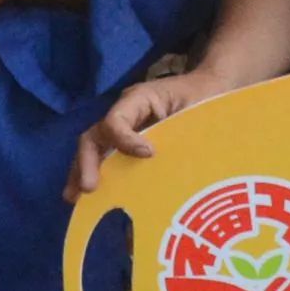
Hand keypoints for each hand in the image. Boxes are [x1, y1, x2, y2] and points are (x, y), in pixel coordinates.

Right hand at [70, 68, 233, 195]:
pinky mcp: (129, 144)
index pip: (117, 119)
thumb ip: (181, 131)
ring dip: (83, 173)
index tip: (148, 154)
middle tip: (87, 188)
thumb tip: (164, 164)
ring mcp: (124, 129)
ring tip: (76, 199)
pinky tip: (92, 202)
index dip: (125, 138)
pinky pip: (108, 159)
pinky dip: (98, 178)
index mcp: (139, 99)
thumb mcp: (198, 110)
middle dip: (87, 162)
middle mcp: (124, 114)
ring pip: (95, 149)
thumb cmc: (207, 97)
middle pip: (95, 136)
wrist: (213, 89)